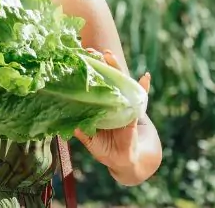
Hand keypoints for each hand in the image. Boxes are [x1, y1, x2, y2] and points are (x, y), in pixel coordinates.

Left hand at [73, 48, 151, 180]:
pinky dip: (144, 87)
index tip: (78, 59)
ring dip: (117, 68)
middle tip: (92, 51)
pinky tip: (145, 77)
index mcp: (98, 107)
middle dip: (99, 64)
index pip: (91, 86)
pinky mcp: (138, 111)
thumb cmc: (109, 153)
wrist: (131, 163)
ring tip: (110, 54)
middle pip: (105, 79)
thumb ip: (84, 134)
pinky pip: (142, 97)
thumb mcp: (93, 144)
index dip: (86, 73)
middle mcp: (110, 102)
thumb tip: (69, 126)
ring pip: (121, 83)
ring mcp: (124, 104)